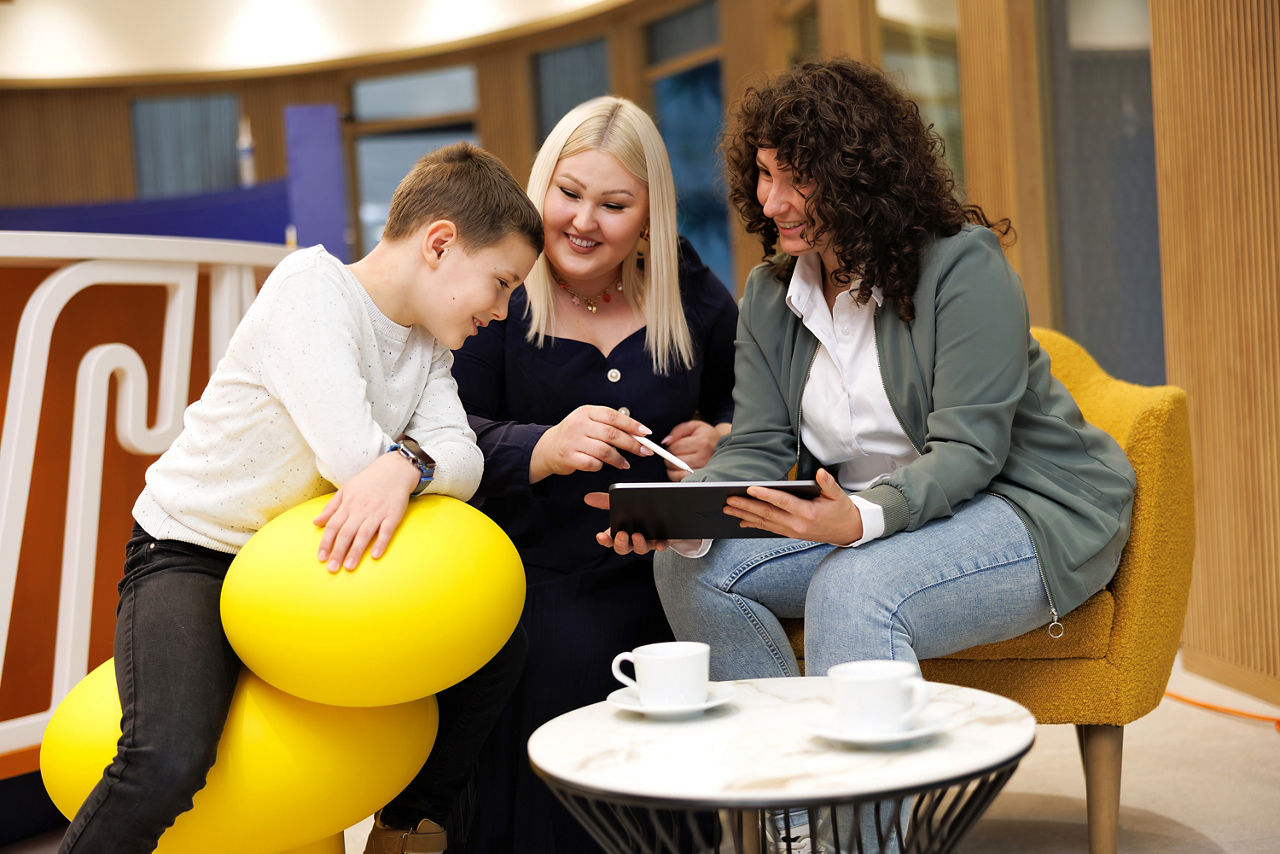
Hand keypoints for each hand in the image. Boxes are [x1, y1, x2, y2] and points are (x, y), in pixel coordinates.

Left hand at [313, 451, 417, 571]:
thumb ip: (331, 507)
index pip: (333, 526)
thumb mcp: (346, 490)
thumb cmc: (368, 481)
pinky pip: (386, 531)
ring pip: (364, 534)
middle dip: (338, 552)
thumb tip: (316, 523)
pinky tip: (375, 556)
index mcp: (348, 504)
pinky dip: (381, 543)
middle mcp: (361, 510)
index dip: (326, 543)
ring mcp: (377, 513)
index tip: (321, 558)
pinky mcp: (393, 515)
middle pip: (346, 533)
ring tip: (349, 567)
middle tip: (332, 569)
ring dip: (356, 551)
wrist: (394, 470)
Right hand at [530, 405, 654, 482]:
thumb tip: (636, 434)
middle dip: (632, 444)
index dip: (632, 425)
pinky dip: (601, 466)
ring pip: (604, 451)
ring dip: (619, 459)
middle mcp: (579, 424)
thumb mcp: (588, 421)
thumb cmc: (574, 434)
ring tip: (625, 464)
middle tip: (644, 451)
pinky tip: (603, 465)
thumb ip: (609, 425)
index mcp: (586, 412)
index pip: (614, 416)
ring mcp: (573, 441)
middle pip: (612, 434)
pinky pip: (593, 464)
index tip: (645, 433)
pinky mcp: (569, 457)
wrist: (547, 447)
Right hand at [584, 491, 670, 555]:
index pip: (609, 539)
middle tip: (621, 534)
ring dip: (638, 544)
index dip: (605, 539)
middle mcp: (632, 539)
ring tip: (637, 535)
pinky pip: (661, 546)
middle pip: (623, 548)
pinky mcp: (662, 540)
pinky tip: (660, 543)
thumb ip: (606, 501)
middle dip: (621, 543)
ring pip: (640, 549)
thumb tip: (587, 497)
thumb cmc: (637, 508)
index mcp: (620, 531)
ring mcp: (647, 541)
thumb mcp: (622, 503)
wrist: (665, 510)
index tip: (600, 536)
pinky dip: (660, 545)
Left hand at [660, 420, 728, 480]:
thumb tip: (666, 441)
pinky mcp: (703, 476)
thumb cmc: (706, 435)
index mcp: (702, 442)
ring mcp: (704, 469)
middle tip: (672, 455)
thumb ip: (678, 431)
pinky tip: (679, 470)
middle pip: (676, 461)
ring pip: (678, 472)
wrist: (722, 444)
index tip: (673, 446)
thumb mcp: (694, 426)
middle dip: (669, 458)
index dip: (670, 447)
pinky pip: (684, 479)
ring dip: (672, 468)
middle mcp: (704, 457)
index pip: (675, 448)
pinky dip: (677, 476)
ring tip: (675, 462)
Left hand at [722, 468, 863, 544]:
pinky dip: (754, 524)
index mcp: (808, 513)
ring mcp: (792, 532)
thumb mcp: (838, 495)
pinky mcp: (790, 534)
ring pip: (764, 523)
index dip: (766, 495)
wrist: (848, 532)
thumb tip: (820, 472)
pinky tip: (741, 521)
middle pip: (767, 514)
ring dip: (745, 516)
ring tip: (728, 509)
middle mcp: (797, 525)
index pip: (783, 502)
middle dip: (746, 507)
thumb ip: (828, 483)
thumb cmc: (841, 510)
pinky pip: (768, 529)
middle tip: (728, 500)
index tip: (750, 489)